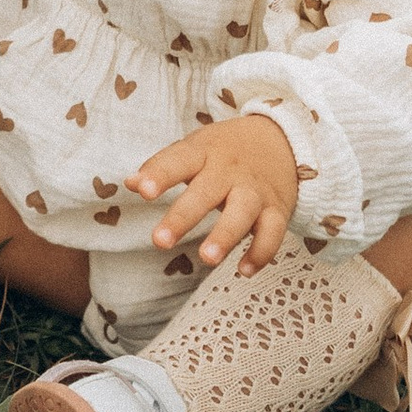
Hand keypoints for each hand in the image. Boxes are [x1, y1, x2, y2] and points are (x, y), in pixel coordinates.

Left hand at [130, 112, 300, 276]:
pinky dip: (261, 252)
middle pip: (206, 192)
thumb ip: (164, 167)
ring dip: (225, 236)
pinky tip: (244, 270)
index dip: (159, 174)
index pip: (178, 160)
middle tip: (159, 241)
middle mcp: (229, 170)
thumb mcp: (194, 149)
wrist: (281, 141)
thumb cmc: (224, 151)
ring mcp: (254, 190)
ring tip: (206, 258)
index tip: (142, 190)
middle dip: (183, 217)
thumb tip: (129, 183)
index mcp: (204, 152)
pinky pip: (273, 232)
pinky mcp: (277, 209)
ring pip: (242, 212)